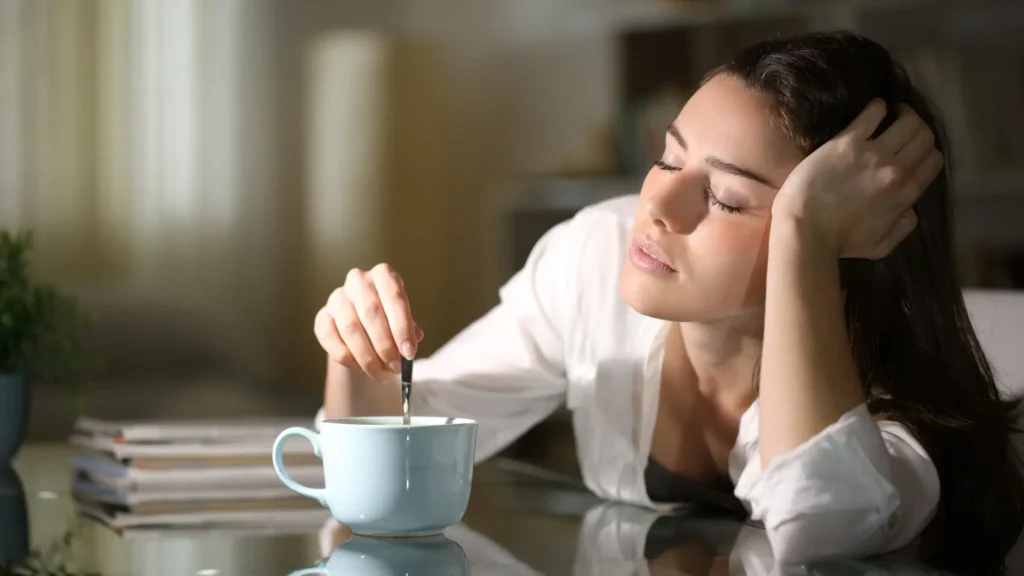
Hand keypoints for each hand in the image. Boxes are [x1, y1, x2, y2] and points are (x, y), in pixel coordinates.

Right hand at [314, 264, 423, 381]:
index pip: (394, 298)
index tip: (409, 353)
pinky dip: (349, 359)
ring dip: (368, 357)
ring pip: (351, 330)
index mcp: (383, 275)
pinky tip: (362, 369)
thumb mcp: (404, 320)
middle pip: (371, 314)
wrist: (364, 325)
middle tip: (395, 368)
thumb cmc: (389, 320)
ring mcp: (337, 298)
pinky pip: (332, 340)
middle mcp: (358, 281)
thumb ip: (409, 330)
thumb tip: (410, 344)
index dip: (402, 328)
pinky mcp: (322, 317)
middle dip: (385, 346)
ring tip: (382, 374)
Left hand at [772, 100, 944, 259]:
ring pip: (908, 121)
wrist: (805, 230)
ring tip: (894, 112)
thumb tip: (912, 208)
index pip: (933, 161)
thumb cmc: (839, 242)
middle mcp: (897, 169)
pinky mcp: (847, 142)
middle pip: (925, 137)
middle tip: (905, 126)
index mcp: (907, 193)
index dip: (927, 152)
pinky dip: (878, 106)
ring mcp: (873, 153)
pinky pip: (873, 113)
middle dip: (919, 129)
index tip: (915, 148)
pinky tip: (875, 107)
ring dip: (905, 113)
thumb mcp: (882, 245)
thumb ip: (903, 227)